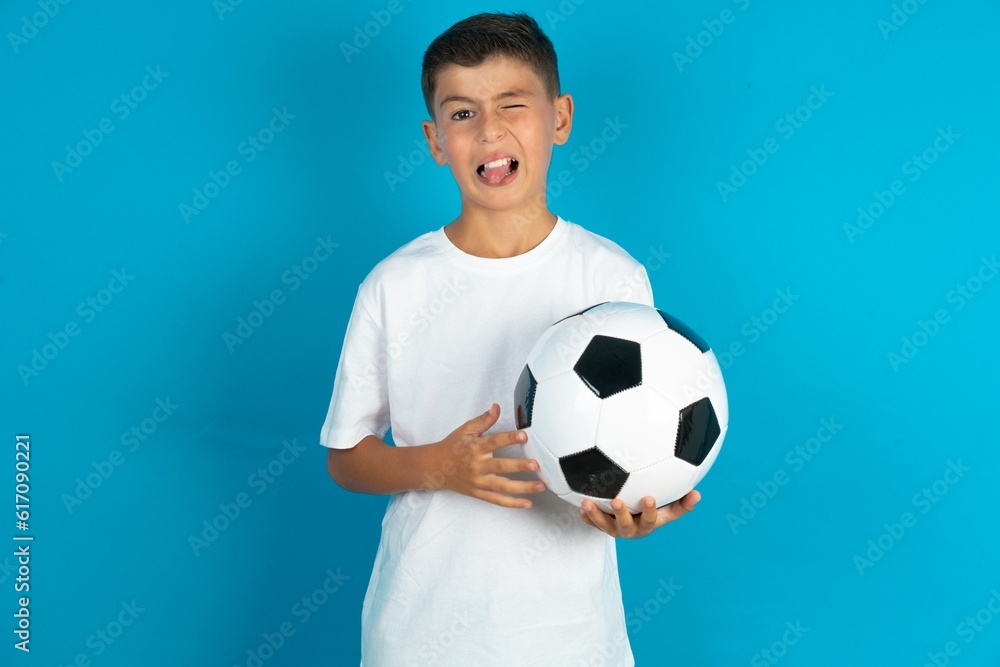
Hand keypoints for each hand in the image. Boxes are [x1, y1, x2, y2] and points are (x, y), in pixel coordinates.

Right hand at [428, 403, 545, 508]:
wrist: (435, 467)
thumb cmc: (453, 446)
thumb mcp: (466, 430)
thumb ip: (483, 420)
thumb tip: (496, 407)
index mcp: (476, 447)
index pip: (495, 442)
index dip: (509, 438)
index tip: (523, 436)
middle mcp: (478, 466)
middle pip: (501, 467)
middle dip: (519, 466)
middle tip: (535, 465)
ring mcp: (479, 482)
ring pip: (503, 487)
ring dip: (523, 487)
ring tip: (541, 485)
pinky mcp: (479, 493)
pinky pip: (497, 500)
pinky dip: (513, 503)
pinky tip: (528, 503)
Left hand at [579, 491, 700, 537]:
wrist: (636, 522)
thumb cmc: (655, 511)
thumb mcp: (670, 509)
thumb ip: (682, 504)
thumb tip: (697, 494)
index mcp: (648, 525)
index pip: (651, 520)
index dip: (650, 511)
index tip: (648, 498)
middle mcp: (631, 530)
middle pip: (625, 525)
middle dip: (621, 514)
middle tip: (616, 501)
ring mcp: (615, 529)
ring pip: (604, 525)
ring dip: (596, 514)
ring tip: (587, 503)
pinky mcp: (602, 526)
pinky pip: (592, 523)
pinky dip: (586, 517)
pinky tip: (580, 507)